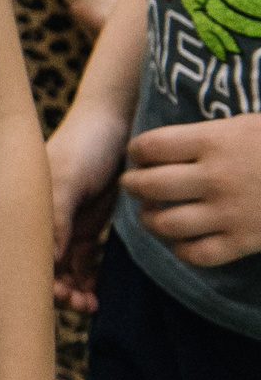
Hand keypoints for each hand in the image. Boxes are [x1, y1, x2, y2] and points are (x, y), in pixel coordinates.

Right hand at [46, 111, 126, 311]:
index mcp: (27, 204)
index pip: (22, 250)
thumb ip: (57, 218)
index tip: (60, 295)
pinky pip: (83, 259)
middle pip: (41, 264)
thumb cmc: (87, 143)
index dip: (37, 278)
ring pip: (63, 267)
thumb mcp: (69, 178)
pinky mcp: (86, 223)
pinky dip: (88, 277)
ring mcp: (65, 221)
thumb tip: (49, 263)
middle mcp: (42, 217)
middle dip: (57, 289)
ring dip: (74, 288)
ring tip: (92, 302)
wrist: (118, 121)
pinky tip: (98, 290)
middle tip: (81, 304)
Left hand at [121, 115, 260, 269]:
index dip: (137, 151)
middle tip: (134, 185)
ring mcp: (229, 212)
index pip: (150, 146)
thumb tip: (164, 144)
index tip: (139, 155)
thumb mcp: (245, 126)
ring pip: (166, 222)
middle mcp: (215, 177)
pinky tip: (180, 240)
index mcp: (214, 141)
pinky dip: (181, 250)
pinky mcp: (245, 241)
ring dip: (150, 219)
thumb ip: (206, 135)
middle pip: (149, 185)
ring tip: (150, 214)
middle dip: (134, 185)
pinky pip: (197, 253)